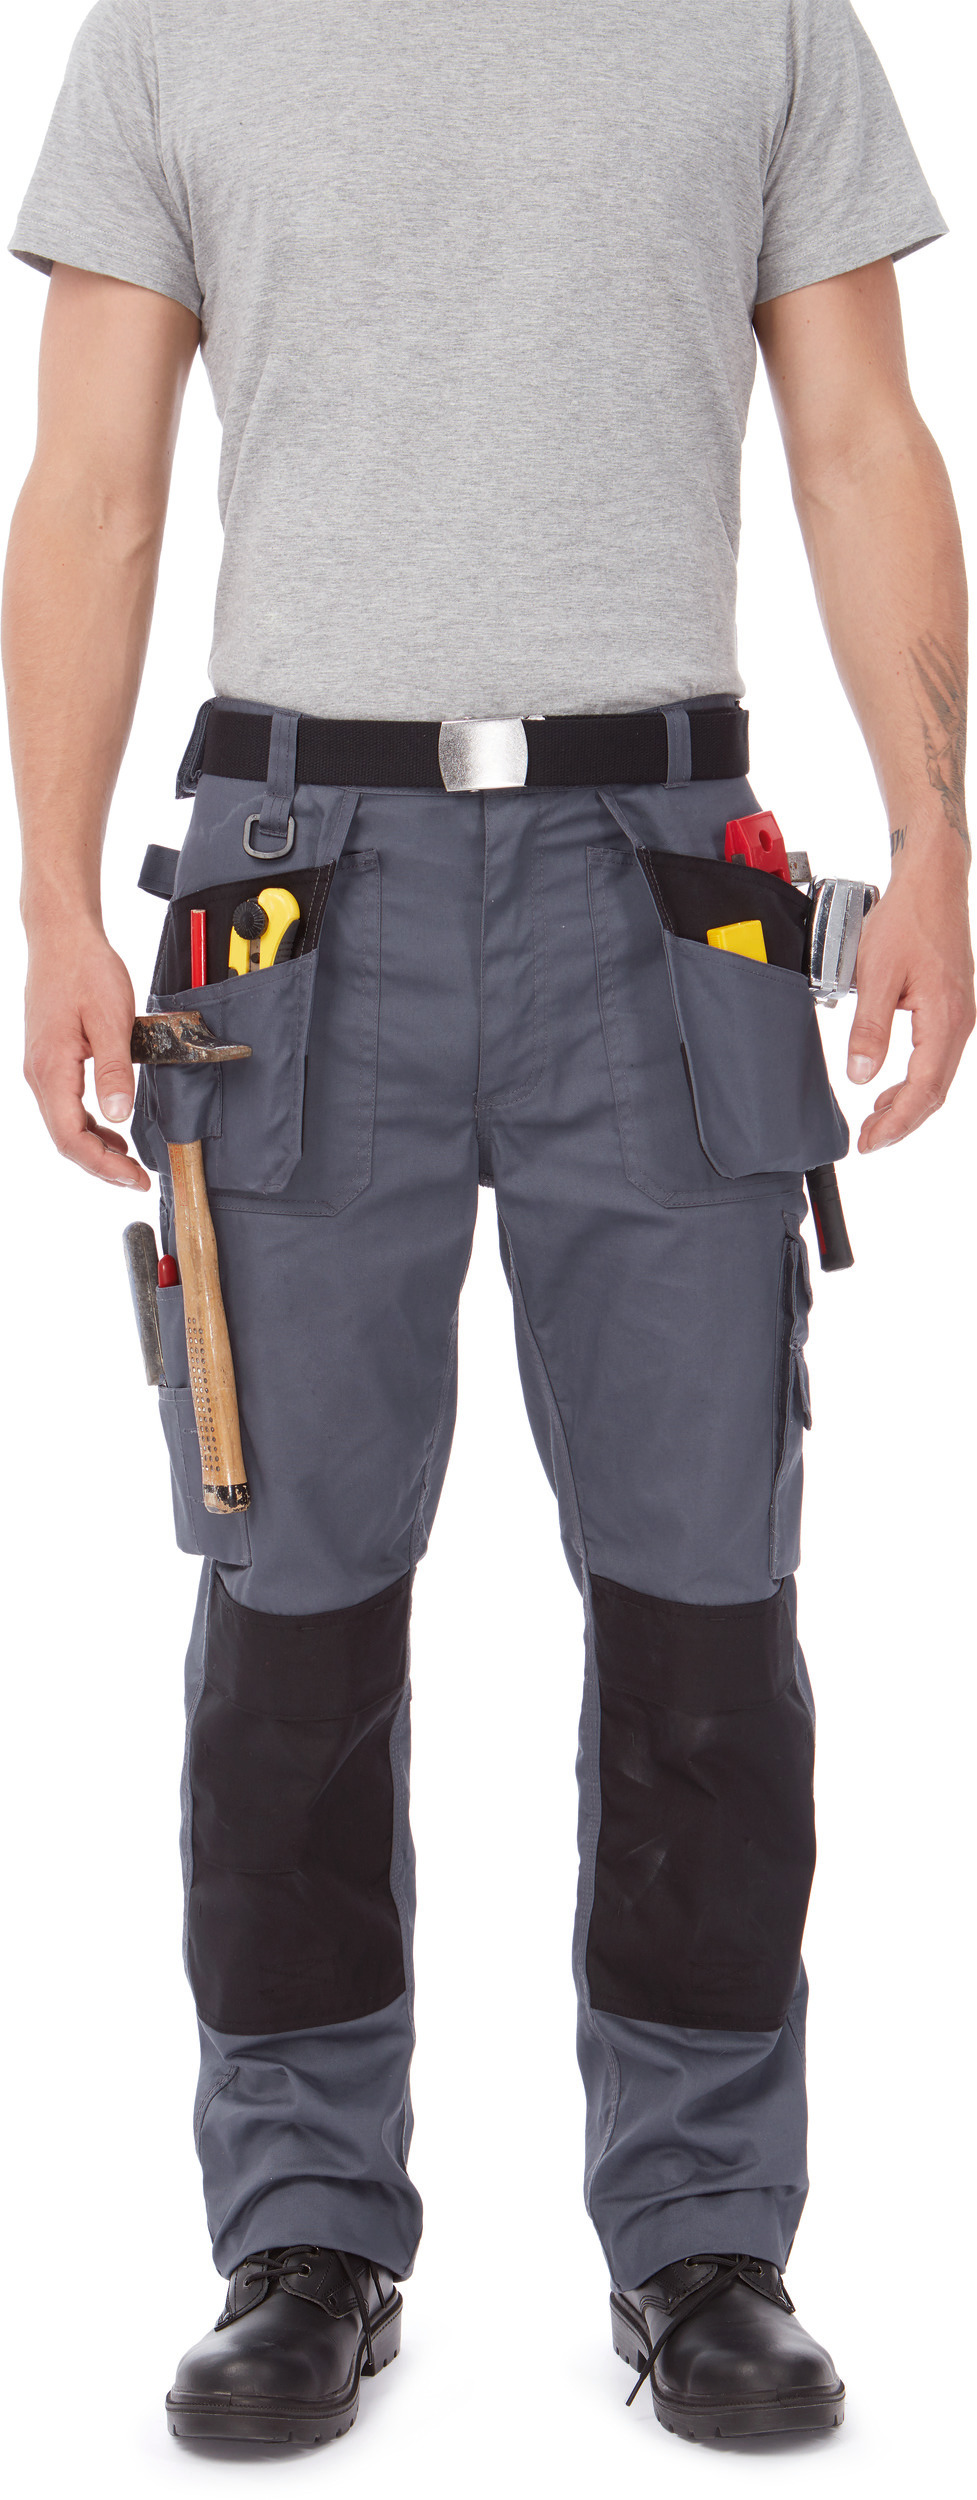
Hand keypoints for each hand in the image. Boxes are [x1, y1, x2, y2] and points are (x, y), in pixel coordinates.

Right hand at [23, 912, 150, 1188]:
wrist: (61, 937)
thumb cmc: (84, 968)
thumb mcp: (110, 1018)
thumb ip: (115, 1069)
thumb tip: (117, 1114)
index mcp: (52, 1069)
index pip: (70, 1137)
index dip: (102, 1166)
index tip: (133, 1178)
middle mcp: (39, 1074)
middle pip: (65, 1138)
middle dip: (101, 1165)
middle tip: (137, 1178)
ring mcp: (42, 1068)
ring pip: (64, 1125)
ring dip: (96, 1148)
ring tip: (128, 1161)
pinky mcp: (50, 1060)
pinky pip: (66, 1106)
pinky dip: (89, 1125)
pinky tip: (112, 1128)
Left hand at [847, 844, 974, 1149]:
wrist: (932, 882)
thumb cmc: (907, 918)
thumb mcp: (876, 974)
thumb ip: (870, 1029)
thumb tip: (862, 1075)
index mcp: (944, 1019)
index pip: (923, 1089)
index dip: (897, 1122)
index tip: (871, 1141)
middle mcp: (960, 1022)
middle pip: (935, 1092)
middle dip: (902, 1122)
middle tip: (869, 1140)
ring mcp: (959, 1016)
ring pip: (937, 1077)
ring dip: (907, 1103)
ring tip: (875, 1119)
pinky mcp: (951, 1007)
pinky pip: (936, 1057)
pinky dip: (914, 1080)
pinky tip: (891, 1085)